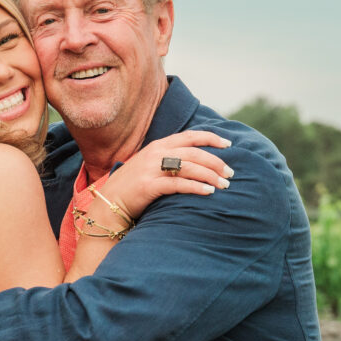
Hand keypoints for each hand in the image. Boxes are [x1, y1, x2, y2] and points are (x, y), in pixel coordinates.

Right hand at [100, 130, 233, 221]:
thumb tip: (195, 161)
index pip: (190, 136)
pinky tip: (209, 192)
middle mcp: (155, 154)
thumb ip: (168, 159)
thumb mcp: (149, 165)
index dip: (211, 138)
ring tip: (225, 185)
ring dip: (210, 175)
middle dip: (216, 162)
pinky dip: (196, 187)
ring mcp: (150, 169)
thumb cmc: (133, 187)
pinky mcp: (148, 186)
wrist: (109, 203)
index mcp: (158, 146)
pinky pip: (178, 184)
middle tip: (231, 173)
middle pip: (194, 152)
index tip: (228, 144)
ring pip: (189, 167)